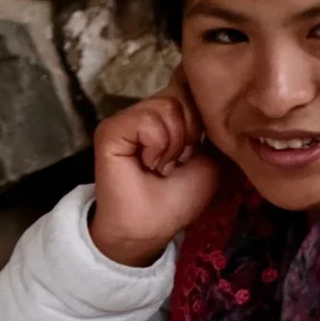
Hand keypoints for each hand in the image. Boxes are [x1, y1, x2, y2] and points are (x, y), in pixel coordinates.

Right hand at [87, 75, 222, 267]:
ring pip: (167, 105)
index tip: (192, 151)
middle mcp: (145, 113)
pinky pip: (146, 119)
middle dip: (189, 132)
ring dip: (173, 142)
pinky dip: (156, 144)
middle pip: (181, 94)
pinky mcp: (110, 130)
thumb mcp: (208, 158)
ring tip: (160, 165)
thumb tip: (209, 97)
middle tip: (174, 162)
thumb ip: (208, 127)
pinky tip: (147, 163)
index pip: (189, 91)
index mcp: (166, 118)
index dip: (200, 117)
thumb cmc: (176, 200)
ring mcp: (126, 120)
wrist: (149, 229)